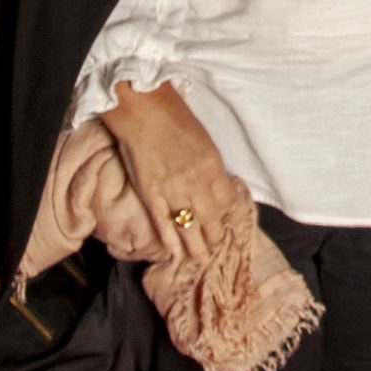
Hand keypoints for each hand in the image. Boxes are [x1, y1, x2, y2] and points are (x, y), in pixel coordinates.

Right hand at [101, 80, 227, 262]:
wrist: (142, 110)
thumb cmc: (174, 117)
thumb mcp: (204, 140)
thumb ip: (210, 167)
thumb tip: (215, 187)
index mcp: (213, 166)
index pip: (227, 201)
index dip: (226, 213)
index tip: (222, 218)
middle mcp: (196, 182)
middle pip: (212, 220)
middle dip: (215, 236)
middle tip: (215, 245)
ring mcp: (172, 191)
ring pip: (190, 229)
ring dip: (197, 248)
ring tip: (200, 260)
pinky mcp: (151, 196)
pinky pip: (163, 226)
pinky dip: (171, 243)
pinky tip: (176, 255)